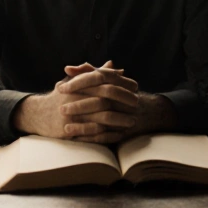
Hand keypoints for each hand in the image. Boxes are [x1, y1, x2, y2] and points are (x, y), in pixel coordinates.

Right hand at [9, 62, 136, 140]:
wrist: (37, 114)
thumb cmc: (60, 96)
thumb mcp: (75, 81)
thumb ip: (94, 73)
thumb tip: (114, 65)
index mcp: (77, 85)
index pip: (103, 83)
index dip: (121, 86)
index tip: (135, 89)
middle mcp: (74, 99)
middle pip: (104, 101)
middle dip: (122, 105)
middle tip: (137, 107)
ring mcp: (71, 116)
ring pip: (100, 119)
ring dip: (119, 121)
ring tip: (131, 122)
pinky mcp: (69, 131)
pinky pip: (93, 134)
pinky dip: (108, 135)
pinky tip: (119, 134)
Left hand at [61, 61, 177, 138]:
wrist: (146, 112)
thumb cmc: (117, 93)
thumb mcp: (105, 80)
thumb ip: (87, 72)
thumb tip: (67, 68)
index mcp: (122, 80)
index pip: (99, 77)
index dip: (79, 82)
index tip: (61, 87)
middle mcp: (128, 96)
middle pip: (103, 98)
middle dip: (80, 103)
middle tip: (60, 108)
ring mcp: (129, 114)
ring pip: (105, 118)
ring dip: (84, 123)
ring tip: (66, 126)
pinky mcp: (127, 130)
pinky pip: (108, 136)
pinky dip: (91, 137)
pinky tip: (76, 139)